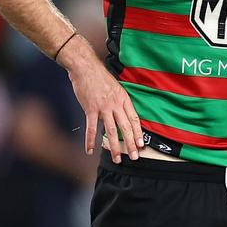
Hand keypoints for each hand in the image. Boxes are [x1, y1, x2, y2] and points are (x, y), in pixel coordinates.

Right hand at [64, 44, 142, 161]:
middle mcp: (115, 104)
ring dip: (114, 147)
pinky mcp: (90, 109)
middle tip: (134, 157)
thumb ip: (119, 101)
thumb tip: (123, 114)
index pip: (134, 119)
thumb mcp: (116, 87)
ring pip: (111, 131)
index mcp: (123, 98)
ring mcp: (103, 107)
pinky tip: (90, 150)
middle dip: (130, 144)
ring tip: (116, 158)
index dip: (138, 133)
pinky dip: (90, 140)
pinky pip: (91, 128)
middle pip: (125, 127)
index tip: (141, 144)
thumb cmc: (99, 76)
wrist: (85, 67)